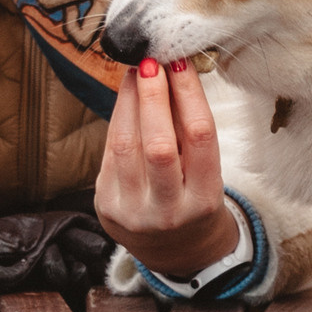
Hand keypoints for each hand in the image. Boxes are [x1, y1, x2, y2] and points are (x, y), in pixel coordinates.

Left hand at [94, 55, 244, 280]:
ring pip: (127, 144)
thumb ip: (190, 131)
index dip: (189, 95)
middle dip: (154, 95)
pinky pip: (110, 152)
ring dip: (130, 100)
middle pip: (159, 143)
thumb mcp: (205, 174)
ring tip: (136, 72)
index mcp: (203, 201)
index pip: (199, 138)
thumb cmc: (192, 199)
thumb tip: (175, 71)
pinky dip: (119, 120)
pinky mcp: (105, 206)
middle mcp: (167, 211)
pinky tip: (126, 98)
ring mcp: (132, 212)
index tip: (181, 63)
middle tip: (152, 60)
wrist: (172, 251)